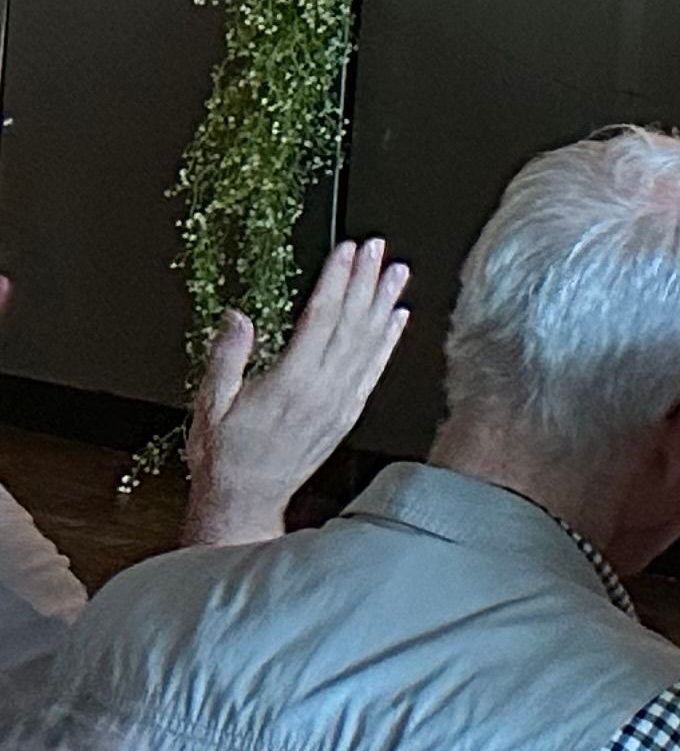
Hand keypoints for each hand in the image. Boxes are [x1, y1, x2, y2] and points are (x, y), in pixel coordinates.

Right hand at [186, 236, 412, 546]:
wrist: (244, 502)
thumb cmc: (224, 456)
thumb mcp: (211, 404)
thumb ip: (227, 357)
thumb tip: (237, 317)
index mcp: (289, 383)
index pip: (321, 318)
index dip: (336, 280)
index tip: (346, 251)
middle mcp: (323, 391)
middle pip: (351, 324)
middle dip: (365, 280)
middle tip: (378, 248)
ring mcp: (340, 404)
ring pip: (369, 344)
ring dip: (385, 304)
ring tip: (397, 273)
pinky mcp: (348, 415)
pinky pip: (374, 371)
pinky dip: (389, 342)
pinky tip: (398, 319)